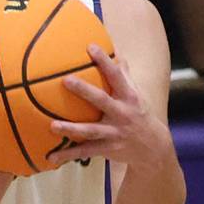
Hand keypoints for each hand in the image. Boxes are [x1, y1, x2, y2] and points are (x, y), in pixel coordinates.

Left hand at [47, 45, 173, 169]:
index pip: (116, 75)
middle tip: (65, 80)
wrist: (153, 148)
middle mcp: (122, 113)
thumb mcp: (136, 94)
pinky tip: (51, 156)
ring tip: (52, 125)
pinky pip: (85, 152)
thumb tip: (116, 52)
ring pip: (91, 130)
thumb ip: (124, 75)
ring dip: (71, 129)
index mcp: (129, 97)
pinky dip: (68, 154)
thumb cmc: (139, 114)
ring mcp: (115, 132)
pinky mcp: (108, 149)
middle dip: (84, 91)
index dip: (105, 61)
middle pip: (101, 100)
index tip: (90, 46)